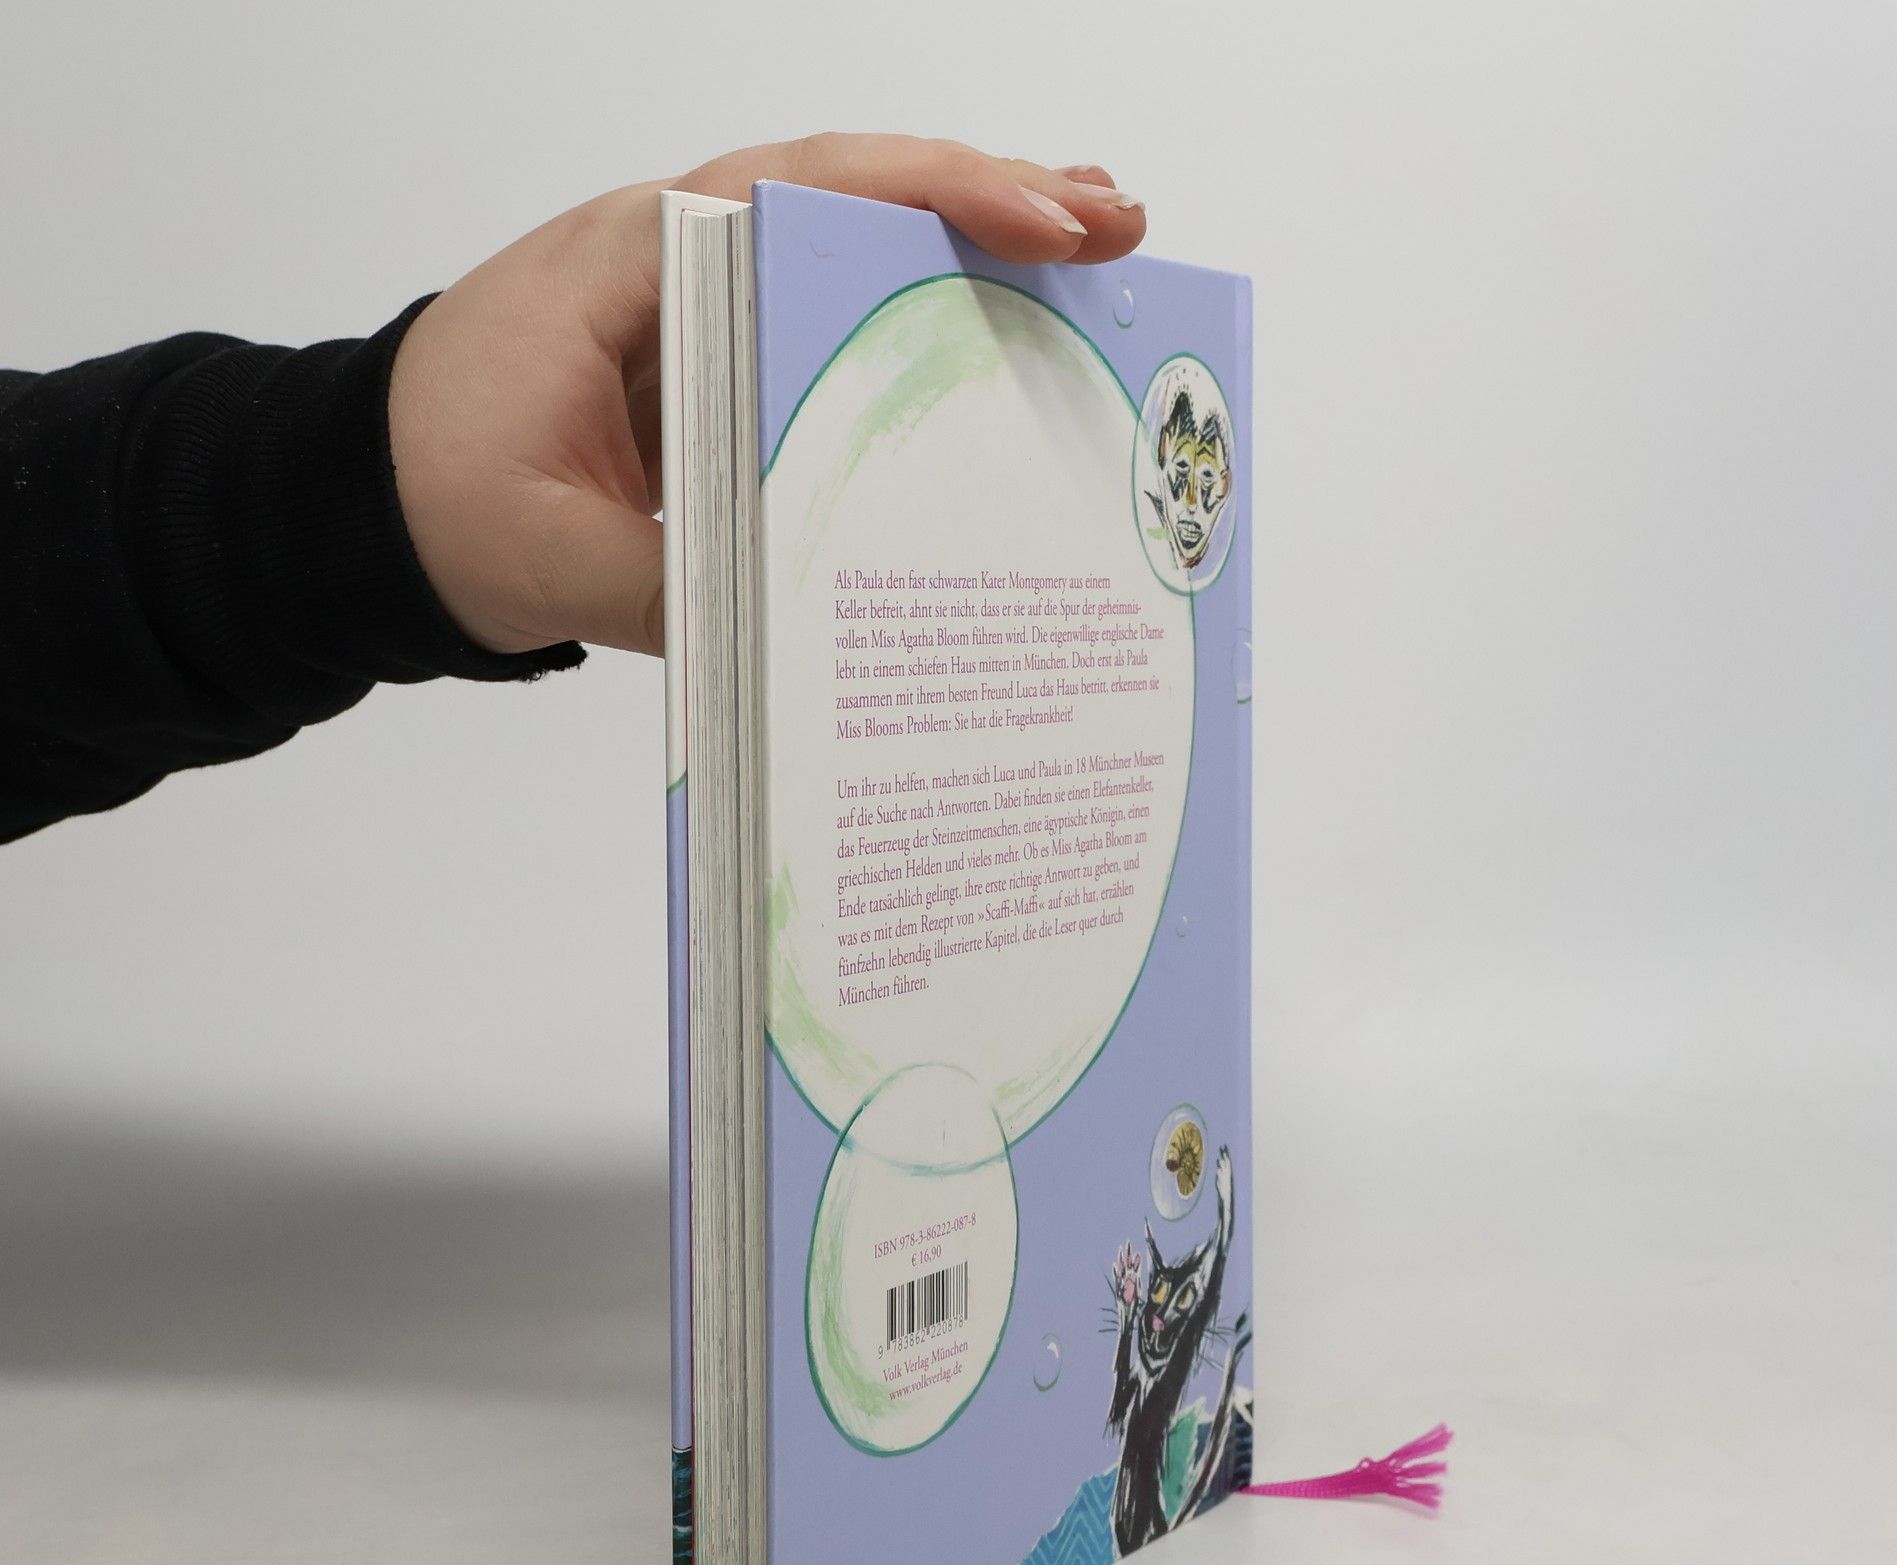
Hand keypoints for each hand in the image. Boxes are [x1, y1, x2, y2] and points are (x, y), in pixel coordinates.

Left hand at [388, 135, 1146, 657]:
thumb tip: (811, 625)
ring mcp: (701, 297)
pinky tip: (990, 326)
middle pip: (855, 190)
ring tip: (1089, 246)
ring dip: (969, 237)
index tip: (1039, 228)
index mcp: (634, 262)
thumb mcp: (551, 553)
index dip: (934, 198)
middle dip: (993, 197)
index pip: (805, 191)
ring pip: (851, 237)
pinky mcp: (717, 354)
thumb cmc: (432, 497)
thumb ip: (676, 583)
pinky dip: (913, 306)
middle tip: (1116, 224)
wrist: (364, 505)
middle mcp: (677, 252)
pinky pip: (828, 308)